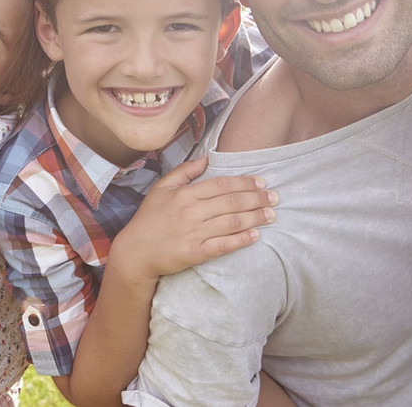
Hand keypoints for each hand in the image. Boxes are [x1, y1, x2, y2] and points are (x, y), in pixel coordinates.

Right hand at [108, 157, 276, 283]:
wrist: (135, 252)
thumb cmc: (149, 219)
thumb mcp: (161, 188)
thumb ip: (184, 172)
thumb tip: (206, 158)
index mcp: (185, 194)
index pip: (222, 184)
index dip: (244, 183)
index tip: (261, 183)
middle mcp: (192, 212)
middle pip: (232, 202)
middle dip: (257, 199)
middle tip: (275, 197)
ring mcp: (194, 233)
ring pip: (232, 222)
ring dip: (255, 217)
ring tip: (271, 215)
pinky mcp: (196, 253)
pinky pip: (224, 245)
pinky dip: (241, 239)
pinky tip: (256, 235)